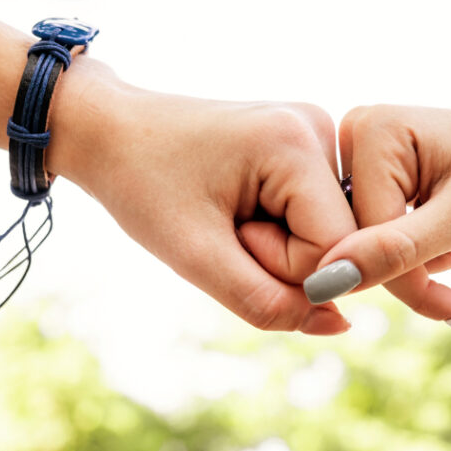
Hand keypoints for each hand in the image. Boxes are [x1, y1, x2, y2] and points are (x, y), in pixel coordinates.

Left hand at [51, 60, 356, 334]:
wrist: (109, 131)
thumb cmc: (142, 184)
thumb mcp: (196, 257)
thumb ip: (268, 302)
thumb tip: (340, 325)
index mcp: (297, 141)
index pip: (335, 249)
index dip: (280, 268)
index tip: (226, 235)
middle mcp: (318, 126)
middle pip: (336, 241)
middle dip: (278, 255)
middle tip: (222, 223)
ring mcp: (316, 132)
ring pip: (327, 234)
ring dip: (277, 245)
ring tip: (226, 212)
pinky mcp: (306, 144)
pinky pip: (313, 217)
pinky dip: (277, 229)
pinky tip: (239, 205)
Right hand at [303, 95, 450, 324]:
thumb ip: (395, 251)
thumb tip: (324, 282)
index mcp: (370, 129)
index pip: (357, 235)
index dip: (403, 279)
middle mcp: (358, 131)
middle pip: (355, 238)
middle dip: (407, 269)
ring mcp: (367, 151)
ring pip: (366, 243)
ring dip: (413, 262)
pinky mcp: (380, 170)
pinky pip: (377, 232)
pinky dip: (414, 251)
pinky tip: (448, 237)